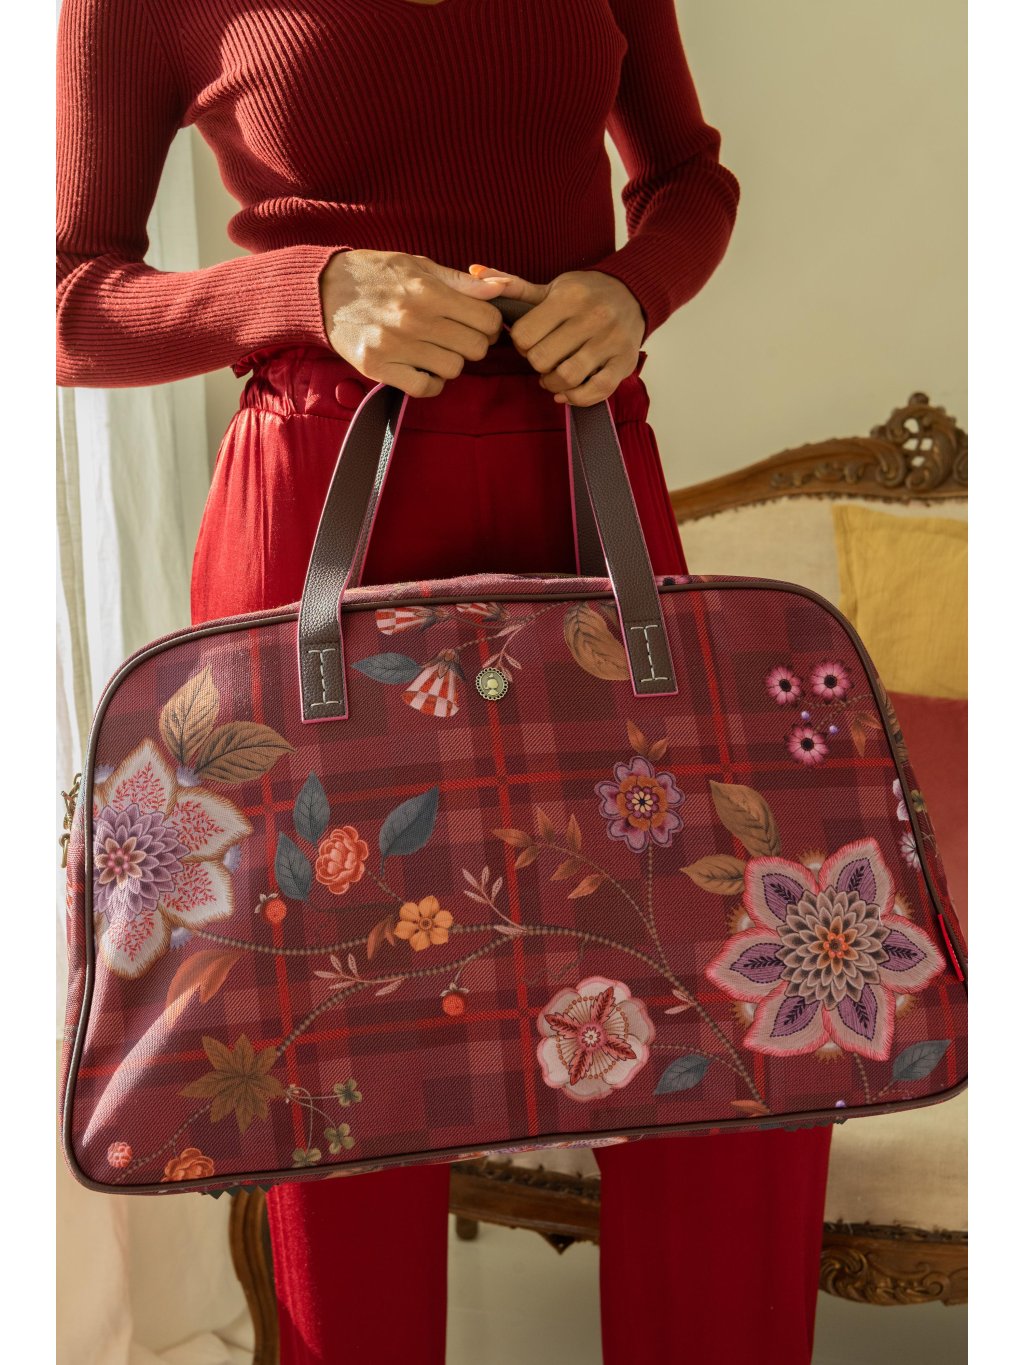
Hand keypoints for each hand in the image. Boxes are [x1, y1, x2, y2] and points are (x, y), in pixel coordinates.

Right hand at [318, 249, 512, 396]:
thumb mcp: (419, 266)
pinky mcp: (378, 367)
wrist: (325, 289)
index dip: (490, 323)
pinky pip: (424, 388)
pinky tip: (424, 370)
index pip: (486, 319)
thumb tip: (501, 288)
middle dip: (474, 344)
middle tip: (458, 337)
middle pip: (475, 348)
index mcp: (427, 291)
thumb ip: (460, 282)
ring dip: (451, 363)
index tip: (479, 323)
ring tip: (436, 350)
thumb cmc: (377, 275)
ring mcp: (394, 346)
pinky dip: (431, 384)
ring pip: (453, 369)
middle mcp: (412, 319)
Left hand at [467, 263, 645, 405]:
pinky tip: (568, 393)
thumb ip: (514, 286)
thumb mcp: (551, 286)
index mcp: (569, 297)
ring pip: (567, 377)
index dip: (520, 344)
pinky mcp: (625, 362)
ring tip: (552, 378)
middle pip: (542, 359)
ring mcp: (611, 341)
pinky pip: (597, 390)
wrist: (633, 293)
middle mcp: (592, 317)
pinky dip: (577, 398)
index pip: (525, 335)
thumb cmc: (585, 293)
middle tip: (541, 360)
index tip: (529, 342)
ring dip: (552, 384)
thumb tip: (475, 274)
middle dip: (536, 364)